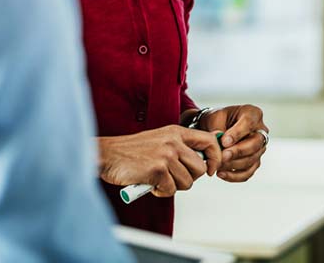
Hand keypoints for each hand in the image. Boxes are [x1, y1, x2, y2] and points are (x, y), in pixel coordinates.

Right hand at [97, 125, 222, 196]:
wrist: (108, 155)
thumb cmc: (133, 151)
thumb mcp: (160, 140)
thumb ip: (180, 146)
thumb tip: (203, 162)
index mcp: (176, 132)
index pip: (209, 141)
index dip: (215, 158)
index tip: (209, 169)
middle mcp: (173, 141)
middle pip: (200, 169)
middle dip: (189, 179)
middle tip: (172, 178)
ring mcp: (166, 155)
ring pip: (187, 182)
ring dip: (173, 187)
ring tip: (158, 179)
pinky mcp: (158, 170)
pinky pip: (171, 190)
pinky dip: (161, 192)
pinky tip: (150, 183)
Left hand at [199, 104, 267, 181]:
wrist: (215, 128)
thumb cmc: (217, 120)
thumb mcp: (215, 118)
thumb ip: (219, 130)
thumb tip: (222, 145)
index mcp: (252, 114)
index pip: (249, 123)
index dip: (237, 133)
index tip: (224, 141)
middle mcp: (260, 131)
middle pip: (255, 144)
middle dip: (238, 152)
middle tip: (223, 156)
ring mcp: (260, 147)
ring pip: (251, 160)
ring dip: (234, 165)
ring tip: (218, 165)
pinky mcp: (255, 161)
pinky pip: (248, 172)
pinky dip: (234, 176)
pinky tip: (221, 174)